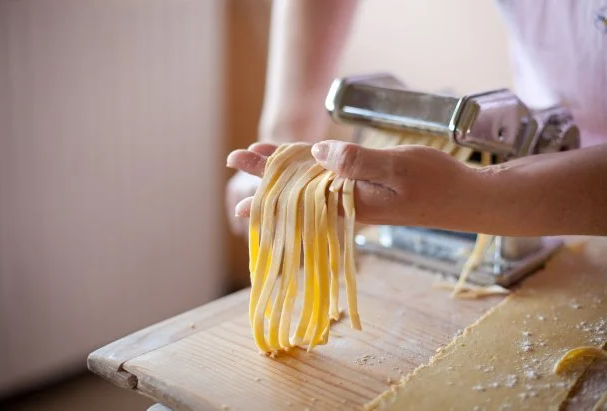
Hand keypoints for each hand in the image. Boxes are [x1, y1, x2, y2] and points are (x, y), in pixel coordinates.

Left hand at [227, 140, 480, 229]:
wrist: (464, 200)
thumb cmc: (437, 183)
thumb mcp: (398, 166)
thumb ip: (357, 162)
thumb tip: (319, 154)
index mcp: (350, 200)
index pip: (297, 185)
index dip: (267, 172)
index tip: (239, 163)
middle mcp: (348, 203)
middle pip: (297, 187)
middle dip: (266, 173)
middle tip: (235, 158)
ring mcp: (358, 199)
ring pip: (312, 184)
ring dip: (286, 170)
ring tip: (261, 160)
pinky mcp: (368, 193)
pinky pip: (330, 182)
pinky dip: (312, 170)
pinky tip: (303, 167)